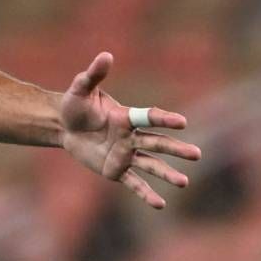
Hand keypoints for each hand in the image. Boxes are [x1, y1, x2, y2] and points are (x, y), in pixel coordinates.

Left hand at [57, 52, 199, 209]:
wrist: (64, 126)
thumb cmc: (75, 105)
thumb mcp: (80, 90)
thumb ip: (93, 75)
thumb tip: (105, 55)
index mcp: (127, 117)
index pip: (150, 118)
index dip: (165, 120)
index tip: (182, 123)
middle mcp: (131, 137)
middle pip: (157, 143)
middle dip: (176, 149)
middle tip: (196, 154)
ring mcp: (126, 155)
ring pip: (150, 165)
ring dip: (167, 173)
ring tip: (183, 182)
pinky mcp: (116, 170)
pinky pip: (133, 183)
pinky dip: (145, 193)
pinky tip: (160, 204)